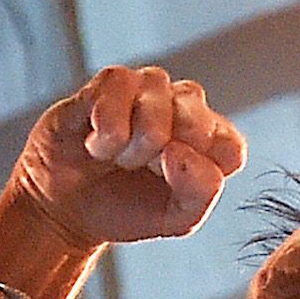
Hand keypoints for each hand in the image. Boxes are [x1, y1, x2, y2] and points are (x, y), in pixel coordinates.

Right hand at [9, 66, 246, 246]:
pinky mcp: (112, 80)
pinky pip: (119, 94)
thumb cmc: (127, 208)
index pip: (231, 148)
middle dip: (162, 161)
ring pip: (157, 109)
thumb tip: (177, 150)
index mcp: (211, 142)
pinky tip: (96, 141)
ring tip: (117, 158)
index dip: (200, 171)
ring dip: (131, 148)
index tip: (171, 185)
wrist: (68, 208)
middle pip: (197, 123)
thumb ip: (201, 192)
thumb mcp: (176, 218)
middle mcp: (186, 108)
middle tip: (141, 171)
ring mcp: (150, 89)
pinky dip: (104, 132)